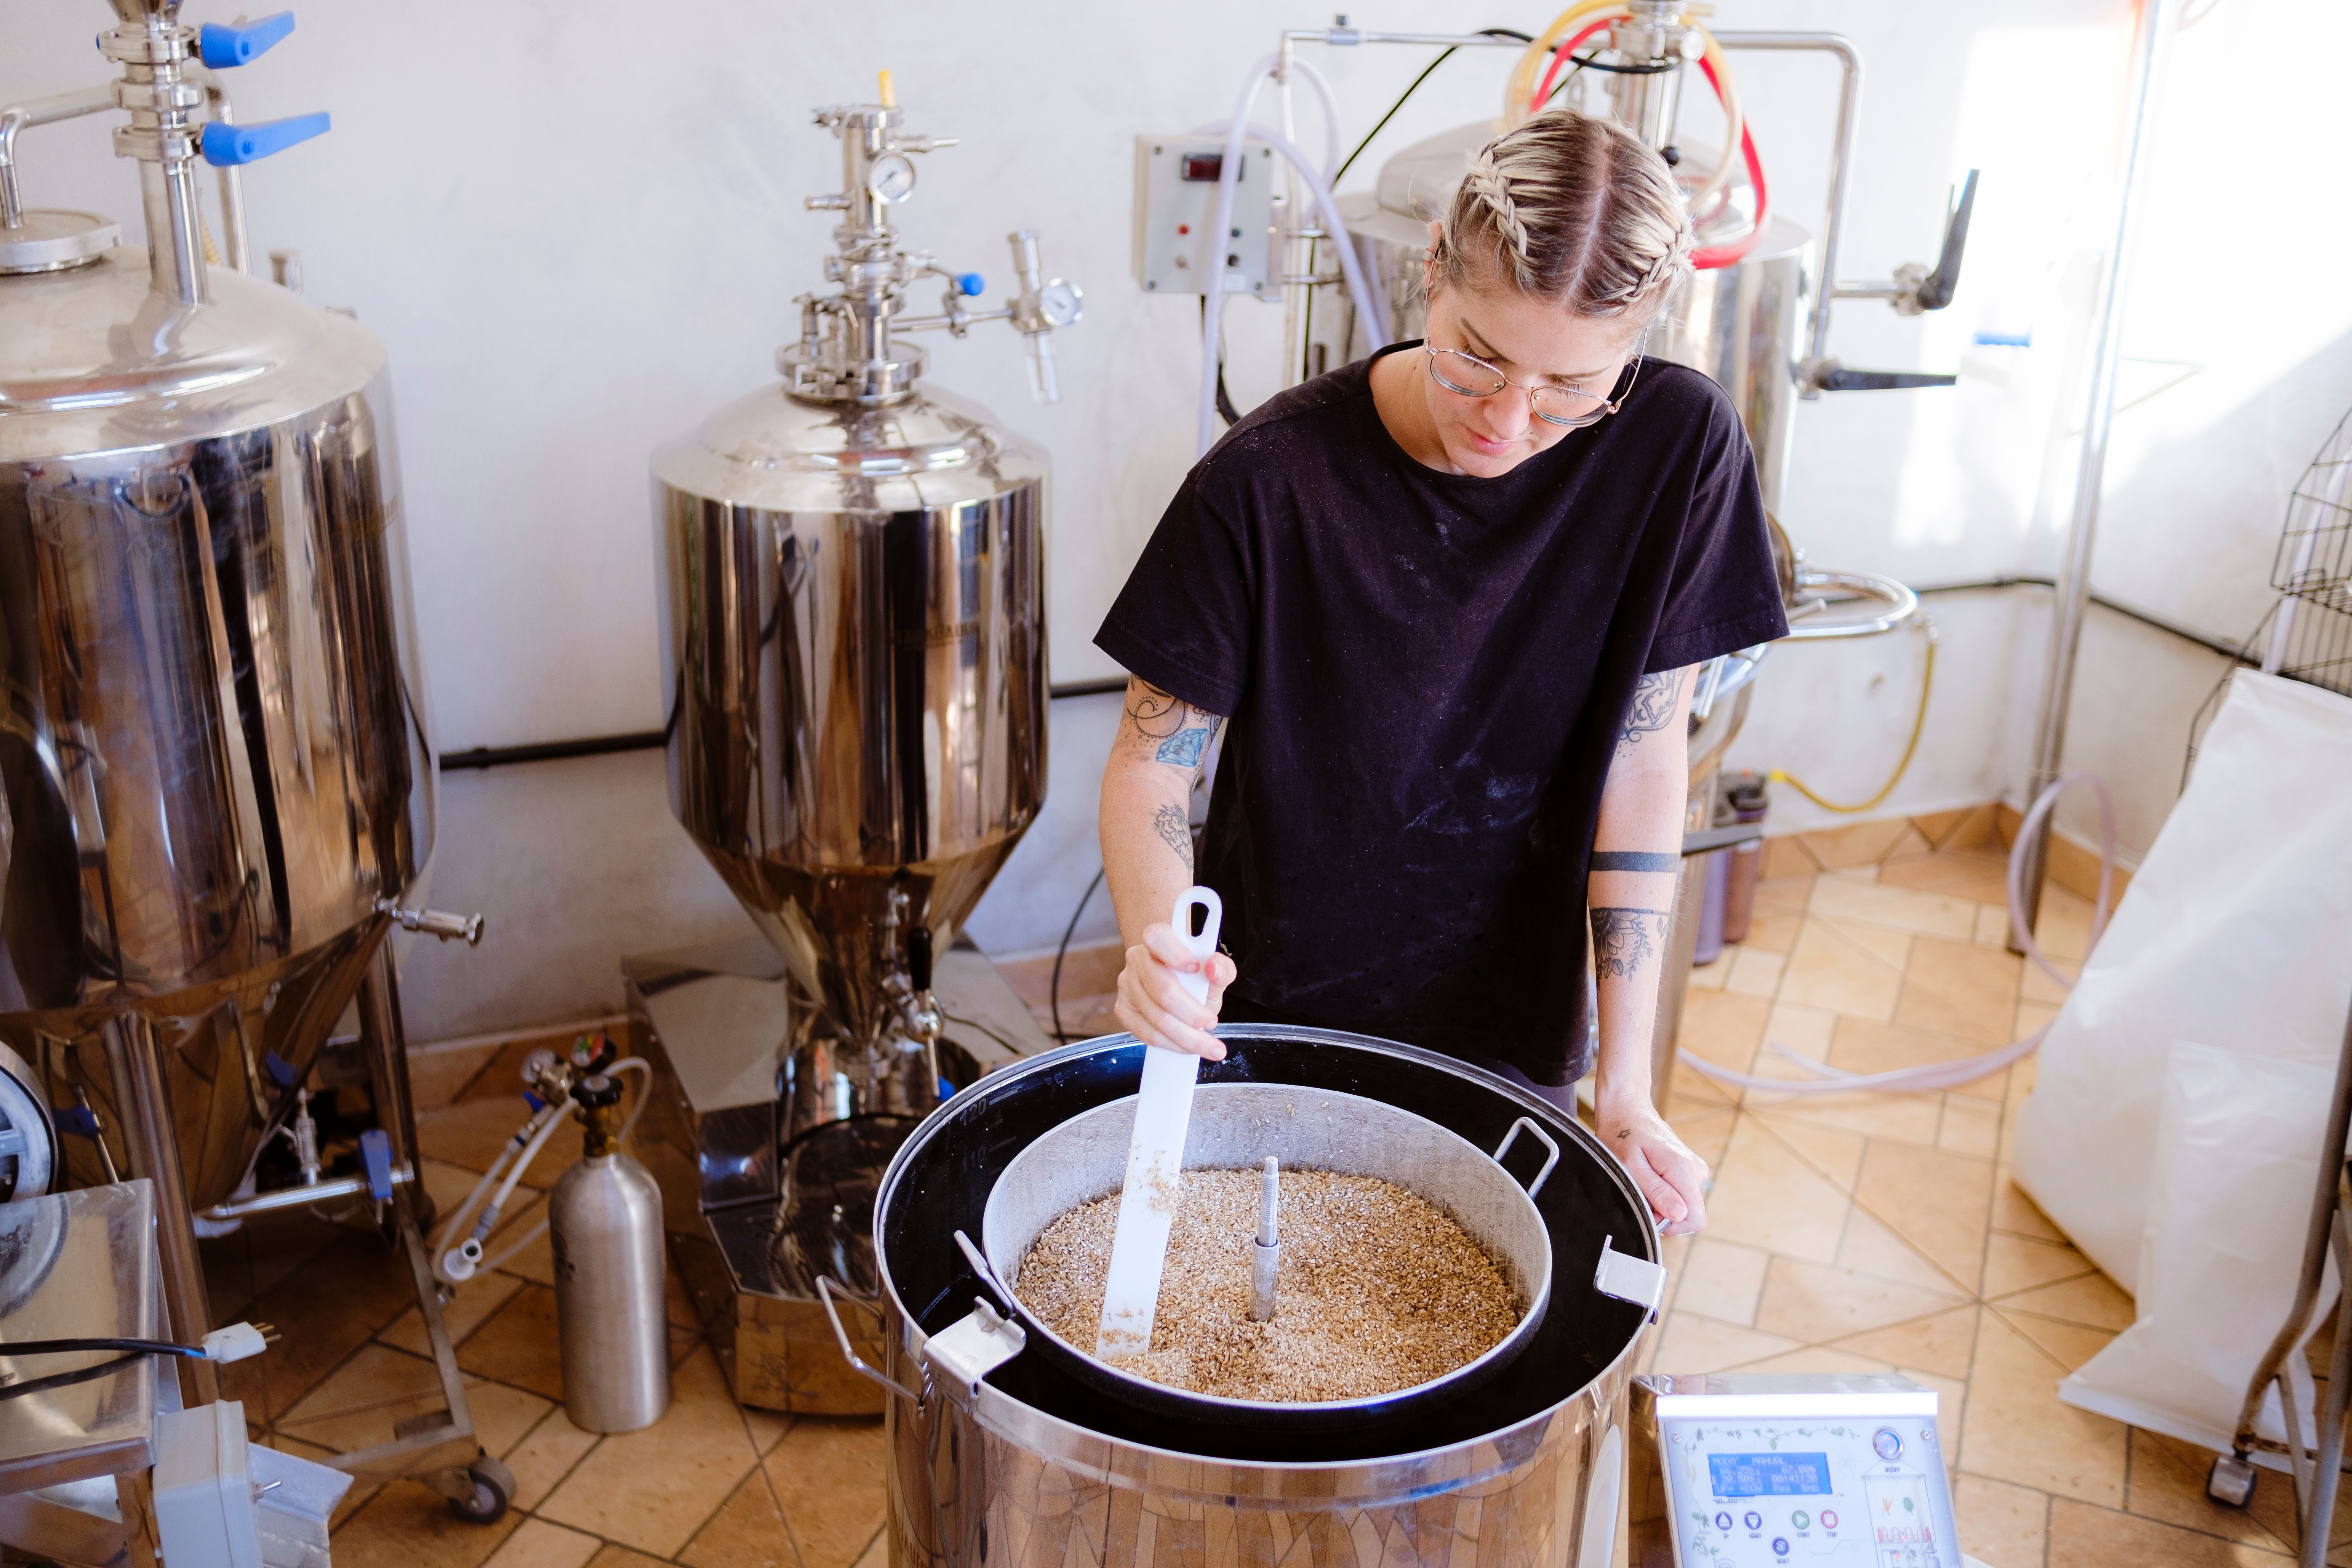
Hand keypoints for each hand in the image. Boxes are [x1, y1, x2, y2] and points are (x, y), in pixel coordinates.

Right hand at [1114, 921, 1236, 1059]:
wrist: (1175, 982)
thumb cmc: (1194, 976)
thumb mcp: (1214, 971)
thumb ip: (1222, 968)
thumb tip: (1214, 968)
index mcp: (1159, 940)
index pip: (1157, 938)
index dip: (1175, 954)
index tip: (1196, 968)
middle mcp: (1137, 960)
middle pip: (1162, 990)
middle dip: (1192, 1014)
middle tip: (1212, 1022)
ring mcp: (1127, 985)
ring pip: (1156, 1018)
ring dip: (1186, 1037)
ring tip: (1208, 1044)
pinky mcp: (1123, 1009)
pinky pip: (1147, 1033)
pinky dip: (1171, 1044)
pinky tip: (1187, 1046)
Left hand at [1596, 1100, 1708, 1235]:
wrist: (1627, 1109)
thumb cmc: (1622, 1134)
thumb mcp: (1630, 1165)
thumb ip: (1656, 1191)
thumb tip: (1679, 1214)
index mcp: (1683, 1170)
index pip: (1695, 1219)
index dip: (1671, 1225)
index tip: (1649, 1209)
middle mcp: (1695, 1170)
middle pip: (1687, 1214)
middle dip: (1662, 1211)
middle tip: (1639, 1188)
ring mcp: (1693, 1169)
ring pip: (1681, 1204)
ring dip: (1659, 1199)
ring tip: (1641, 1177)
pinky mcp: (1687, 1168)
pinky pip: (1679, 1192)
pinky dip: (1661, 1190)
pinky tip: (1647, 1173)